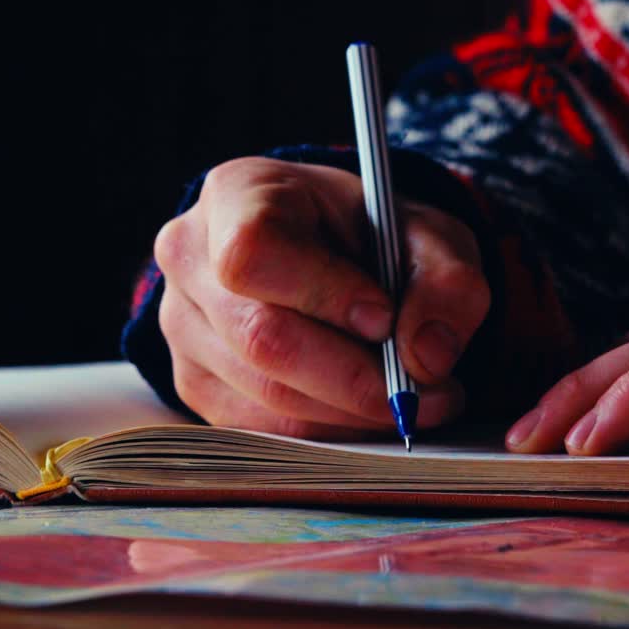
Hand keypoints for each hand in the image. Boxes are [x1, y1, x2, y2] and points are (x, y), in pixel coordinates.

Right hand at [154, 157, 489, 437]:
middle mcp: (191, 258)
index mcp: (237, 195)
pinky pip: (261, 428)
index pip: (254, 253)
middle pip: (261, 338)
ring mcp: (182, 326)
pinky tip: (369, 415)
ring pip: (265, 394)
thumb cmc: (374, 238)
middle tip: (429, 394)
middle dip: (357, 378)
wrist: (335, 257)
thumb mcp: (429, 236)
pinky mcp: (195, 382)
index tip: (384, 319)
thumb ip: (446, 284)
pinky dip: (328, 433)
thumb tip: (428, 356)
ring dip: (352, 413)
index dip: (323, 294)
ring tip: (414, 403)